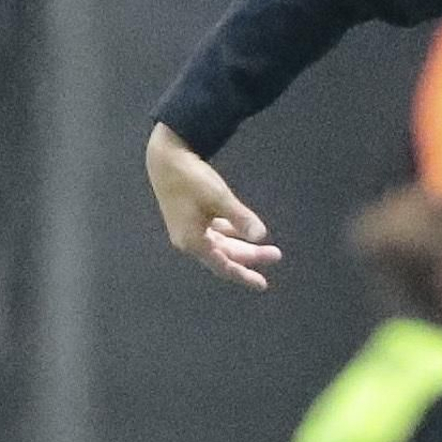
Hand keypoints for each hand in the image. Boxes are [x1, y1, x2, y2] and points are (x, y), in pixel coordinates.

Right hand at [145, 121, 281, 290]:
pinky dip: (230, 233)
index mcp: (192, 241)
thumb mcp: (219, 197)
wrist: (165, 156)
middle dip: (250, 256)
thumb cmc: (190, 177)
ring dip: (242, 246)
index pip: (223, 266)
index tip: (263, 284)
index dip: (244, 275)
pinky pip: (214, 233)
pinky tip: (244, 231)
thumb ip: (240, 218)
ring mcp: (188, 230)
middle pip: (224, 255)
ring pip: (220, 244)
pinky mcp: (190, 218)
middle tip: (276, 254)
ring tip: (265, 247)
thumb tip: (262, 236)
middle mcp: (189, 240)